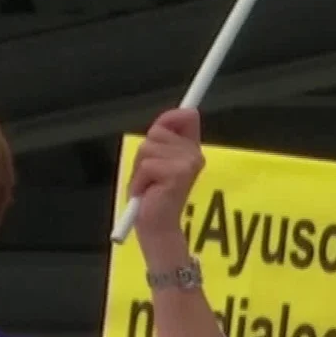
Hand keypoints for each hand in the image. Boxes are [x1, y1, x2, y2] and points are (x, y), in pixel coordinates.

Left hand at [129, 109, 204, 242]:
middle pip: (157, 132)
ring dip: (141, 169)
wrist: (157, 224)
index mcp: (191, 150)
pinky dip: (140, 179)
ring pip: (149, 148)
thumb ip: (165, 137)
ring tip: (149, 184)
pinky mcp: (178, 174)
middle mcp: (194, 155)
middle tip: (150, 175)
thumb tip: (187, 112)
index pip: (184, 118)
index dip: (172, 116)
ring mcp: (188, 164)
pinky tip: (149, 191)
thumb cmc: (153, 195)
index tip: (178, 115)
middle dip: (144, 154)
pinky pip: (147, 165)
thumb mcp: (155, 161)